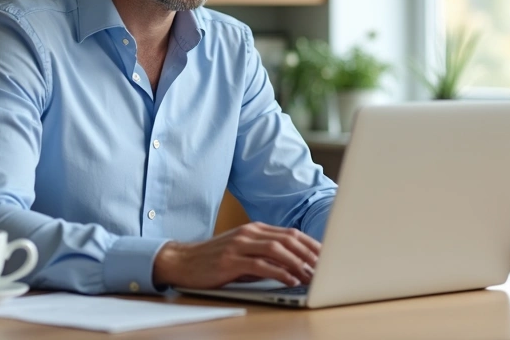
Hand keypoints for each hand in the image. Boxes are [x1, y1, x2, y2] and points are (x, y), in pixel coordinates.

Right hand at [153, 222, 320, 288]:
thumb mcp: (244, 252)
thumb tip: (296, 266)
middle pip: (288, 239)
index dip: (311, 245)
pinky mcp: (230, 261)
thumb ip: (266, 254)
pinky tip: (290, 280)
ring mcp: (239, 245)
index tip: (326, 257)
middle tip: (325, 267)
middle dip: (310, 254)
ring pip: (277, 250)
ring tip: (310, 276)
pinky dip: (279, 272)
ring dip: (297, 263)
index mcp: (255, 229)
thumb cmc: (216, 259)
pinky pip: (260, 265)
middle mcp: (249, 233)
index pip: (291, 234)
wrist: (183, 261)